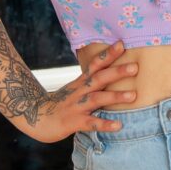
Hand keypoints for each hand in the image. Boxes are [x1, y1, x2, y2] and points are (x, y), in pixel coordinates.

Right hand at [23, 40, 137, 142]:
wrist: (35, 117)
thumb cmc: (62, 102)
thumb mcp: (76, 88)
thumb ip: (93, 80)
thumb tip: (113, 71)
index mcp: (82, 82)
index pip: (95, 64)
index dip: (108, 54)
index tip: (122, 44)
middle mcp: (80, 91)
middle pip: (99, 78)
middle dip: (117, 72)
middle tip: (135, 67)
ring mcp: (76, 106)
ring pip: (96, 99)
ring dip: (115, 97)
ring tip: (133, 95)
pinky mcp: (73, 122)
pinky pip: (90, 123)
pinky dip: (104, 124)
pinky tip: (118, 125)